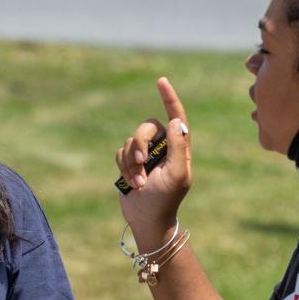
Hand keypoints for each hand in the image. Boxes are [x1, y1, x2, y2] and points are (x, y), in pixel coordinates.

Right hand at [115, 77, 191, 241]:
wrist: (148, 218)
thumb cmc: (167, 198)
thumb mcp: (177, 173)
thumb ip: (177, 146)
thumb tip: (176, 121)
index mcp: (178, 147)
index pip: (175, 117)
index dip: (169, 98)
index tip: (161, 81)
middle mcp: (161, 147)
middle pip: (146, 127)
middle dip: (140, 143)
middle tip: (142, 163)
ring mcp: (145, 154)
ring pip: (130, 141)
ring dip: (132, 163)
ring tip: (139, 182)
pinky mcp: (128, 163)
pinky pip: (120, 152)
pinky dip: (124, 168)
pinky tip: (133, 184)